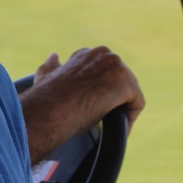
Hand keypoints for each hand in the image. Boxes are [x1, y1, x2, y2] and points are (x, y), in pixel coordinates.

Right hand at [21, 46, 144, 164]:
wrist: (51, 108)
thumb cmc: (47, 97)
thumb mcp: (45, 76)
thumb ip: (50, 66)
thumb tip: (54, 57)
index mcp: (86, 53)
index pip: (103, 70)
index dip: (99, 90)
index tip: (93, 105)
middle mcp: (103, 54)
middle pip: (120, 81)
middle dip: (115, 100)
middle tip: (104, 119)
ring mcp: (116, 66)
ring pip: (129, 92)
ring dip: (122, 110)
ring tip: (111, 127)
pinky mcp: (126, 83)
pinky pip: (137, 104)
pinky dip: (130, 119)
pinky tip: (119, 129)